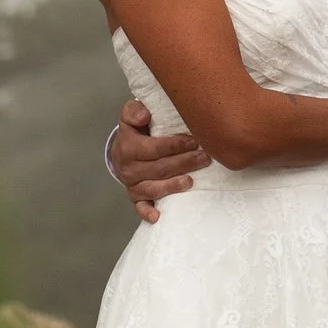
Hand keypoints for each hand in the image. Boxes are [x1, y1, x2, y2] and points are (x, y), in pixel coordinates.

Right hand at [111, 98, 209, 222]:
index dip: (176, 145)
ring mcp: (132, 184)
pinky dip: (147, 212)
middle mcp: (129, 168)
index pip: (155, 148)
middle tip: (205, 158)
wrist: (122, 150)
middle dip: (184, 163)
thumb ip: (135, 110)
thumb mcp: (131, 114)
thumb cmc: (135, 131)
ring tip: (191, 181)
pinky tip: (158, 217)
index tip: (195, 141)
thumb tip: (145, 115)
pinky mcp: (136, 197)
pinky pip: (140, 207)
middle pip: (159, 168)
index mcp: (128, 147)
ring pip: (153, 188)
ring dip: (173, 186)